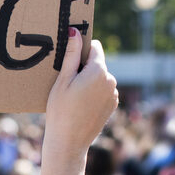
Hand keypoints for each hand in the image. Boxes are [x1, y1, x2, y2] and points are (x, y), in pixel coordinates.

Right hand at [43, 33, 117, 160]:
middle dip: (83, 67)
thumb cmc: (61, 110)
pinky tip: (80, 105)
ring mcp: (113, 94)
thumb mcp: (62, 80)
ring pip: (100, 78)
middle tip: (66, 83)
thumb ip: (71, 55)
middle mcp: (111, 80)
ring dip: (88, 81)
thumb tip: (75, 32)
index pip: (94, 47)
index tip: (69, 60)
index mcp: (99, 71)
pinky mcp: (112, 105)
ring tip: (73, 97)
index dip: (81, 50)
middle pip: (97, 63)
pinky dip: (93, 93)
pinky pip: (103, 91)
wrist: (69, 142)